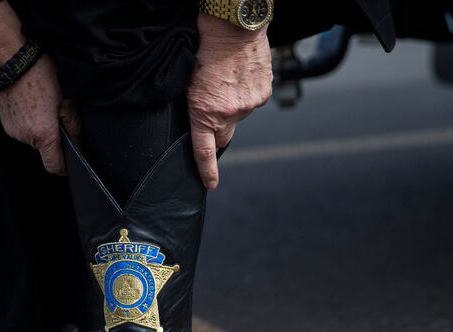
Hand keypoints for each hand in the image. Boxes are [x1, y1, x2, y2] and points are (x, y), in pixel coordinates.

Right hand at [0, 1, 77, 174]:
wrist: (9, 60)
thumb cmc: (40, 76)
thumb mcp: (67, 100)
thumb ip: (74, 126)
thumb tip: (79, 143)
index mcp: (43, 135)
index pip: (54, 166)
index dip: (65, 167)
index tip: (72, 161)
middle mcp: (26, 138)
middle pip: (45, 150)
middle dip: (54, 139)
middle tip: (58, 117)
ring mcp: (13, 132)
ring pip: (34, 139)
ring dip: (41, 129)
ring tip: (43, 106)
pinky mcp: (5, 124)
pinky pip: (23, 130)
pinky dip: (29, 122)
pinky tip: (32, 104)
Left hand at [187, 13, 272, 188]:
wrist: (233, 27)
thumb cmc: (205, 50)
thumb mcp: (189, 84)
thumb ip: (197, 108)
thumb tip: (205, 121)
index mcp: (205, 113)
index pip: (204, 150)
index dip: (207, 171)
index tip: (210, 184)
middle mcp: (229, 113)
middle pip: (224, 136)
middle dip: (218, 130)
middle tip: (214, 109)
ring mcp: (248, 104)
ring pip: (239, 115)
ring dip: (233, 104)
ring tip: (227, 80)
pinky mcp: (263, 93)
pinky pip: (253, 100)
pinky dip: (247, 92)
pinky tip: (241, 75)